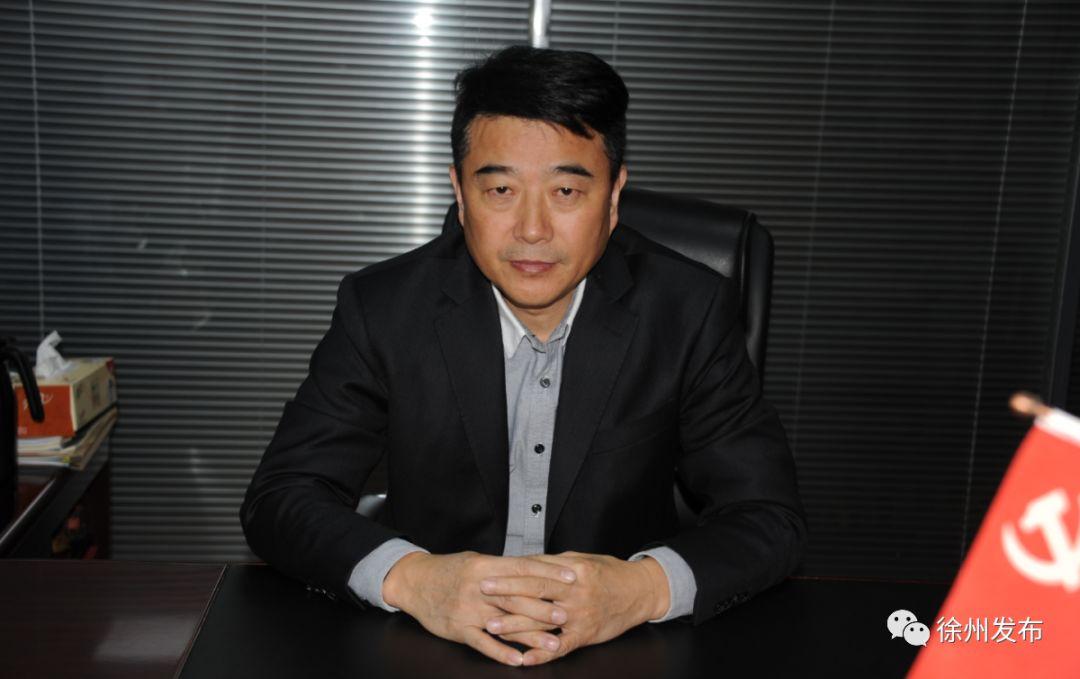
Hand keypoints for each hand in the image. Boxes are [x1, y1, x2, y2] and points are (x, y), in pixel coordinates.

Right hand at [382, 551, 577, 665]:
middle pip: (517, 597)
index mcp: (486, 566)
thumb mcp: (477, 560)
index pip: (523, 568)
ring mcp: (469, 610)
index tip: (571, 577)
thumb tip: (534, 568)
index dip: (548, 573)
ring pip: (504, 623)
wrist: (415, 581)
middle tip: (568, 614)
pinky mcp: (459, 628)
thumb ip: (504, 567)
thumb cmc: (450, 570)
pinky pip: (482, 643)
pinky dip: (500, 652)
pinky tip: (518, 660)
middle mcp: (480, 588)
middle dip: (544, 607)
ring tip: (553, 644)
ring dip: (530, 635)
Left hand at [479, 552, 669, 665]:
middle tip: (481, 597)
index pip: (534, 574)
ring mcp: (580, 616)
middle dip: (505, 596)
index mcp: (572, 572)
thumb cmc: (608, 572)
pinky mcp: (586, 635)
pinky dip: (542, 654)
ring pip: (543, 622)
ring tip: (491, 627)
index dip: (509, 577)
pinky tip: (524, 659)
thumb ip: (551, 563)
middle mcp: (575, 593)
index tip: (487, 577)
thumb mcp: (580, 560)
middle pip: (534, 595)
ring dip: (515, 626)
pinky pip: (561, 647)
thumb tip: (521, 561)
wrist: (639, 591)